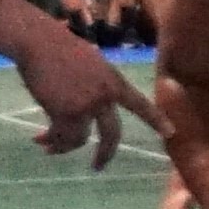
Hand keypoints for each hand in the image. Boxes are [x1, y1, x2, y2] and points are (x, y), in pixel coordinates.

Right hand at [8, 12, 150, 165]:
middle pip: (112, 135)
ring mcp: (86, 106)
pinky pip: (61, 136)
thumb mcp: (89, 63)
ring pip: (80, 139)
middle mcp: (104, 97)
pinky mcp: (65, 112)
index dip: (156, 120)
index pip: (140, 104)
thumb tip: (85, 108)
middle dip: (105, 155)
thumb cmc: (57, 46)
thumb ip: (95, 85)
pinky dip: (50, 141)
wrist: (37, 41)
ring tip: (48, 147)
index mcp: (114, 81)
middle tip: (97, 167)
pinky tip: (38, 140)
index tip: (171, 133)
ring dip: (63, 146)